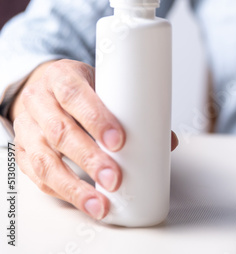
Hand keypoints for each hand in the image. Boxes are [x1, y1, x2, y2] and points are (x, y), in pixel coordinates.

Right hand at [10, 59, 178, 219]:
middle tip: (115, 178)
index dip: (96, 119)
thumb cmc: (80, 89)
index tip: (118, 140)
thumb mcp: (102, 86)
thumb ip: (130, 110)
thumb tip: (167, 140)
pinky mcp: (23, 152)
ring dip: (75, 186)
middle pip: (61, 132)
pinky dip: (63, 192)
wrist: (44, 87)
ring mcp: (28, 129)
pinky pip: (39, 177)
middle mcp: (40, 102)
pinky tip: (84, 201)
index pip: (75, 95)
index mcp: (62, 78)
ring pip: (46, 160)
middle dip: (90, 159)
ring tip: (100, 203)